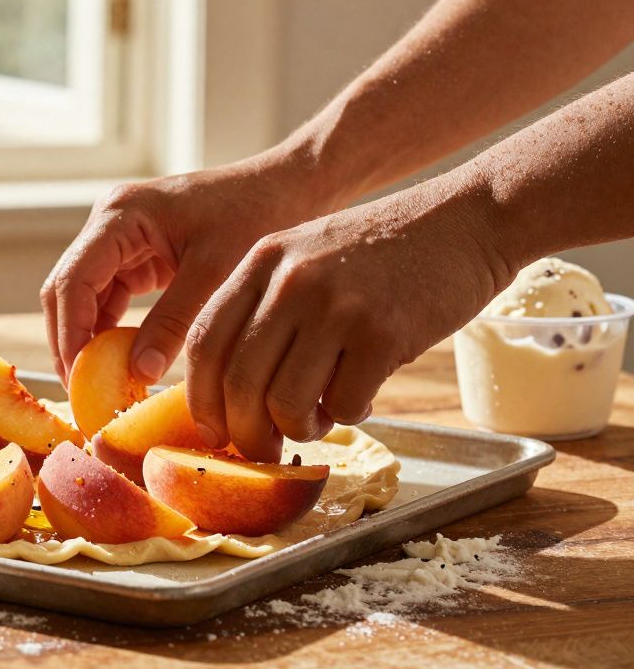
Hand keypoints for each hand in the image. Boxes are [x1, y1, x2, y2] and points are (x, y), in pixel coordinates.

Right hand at [42, 146, 334, 388]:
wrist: (285, 187)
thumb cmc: (255, 215)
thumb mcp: (214, 273)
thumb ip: (173, 322)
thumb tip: (139, 373)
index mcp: (120, 215)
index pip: (72, 280)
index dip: (69, 332)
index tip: (79, 377)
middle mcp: (109, 223)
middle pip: (65, 289)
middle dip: (69, 340)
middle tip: (81, 390)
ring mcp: (119, 239)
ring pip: (81, 296)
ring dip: (85, 338)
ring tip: (98, 384)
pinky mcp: (135, 256)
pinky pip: (107, 297)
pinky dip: (108, 330)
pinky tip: (121, 362)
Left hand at [184, 176, 513, 461]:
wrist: (467, 220)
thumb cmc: (384, 252)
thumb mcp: (306, 255)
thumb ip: (265, 307)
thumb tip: (231, 393)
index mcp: (262, 261)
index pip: (205, 341)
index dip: (201, 397)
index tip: (212, 429)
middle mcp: (290, 282)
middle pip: (239, 383)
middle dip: (245, 433)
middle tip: (263, 449)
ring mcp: (336, 306)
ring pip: (286, 404)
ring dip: (299, 429)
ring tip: (319, 419)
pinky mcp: (383, 333)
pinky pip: (344, 405)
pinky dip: (348, 416)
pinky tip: (363, 398)